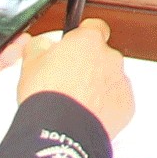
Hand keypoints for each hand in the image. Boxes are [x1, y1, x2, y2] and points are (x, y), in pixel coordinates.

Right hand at [18, 18, 133, 134]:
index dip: (83, 36)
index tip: (75, 45)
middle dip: (88, 66)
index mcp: (88, 41)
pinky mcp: (127, 104)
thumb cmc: (47, 97)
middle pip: (101, 56)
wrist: (61, 130)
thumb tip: (42, 44)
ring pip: (109, 79)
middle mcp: (110, 57)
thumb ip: (39, 46)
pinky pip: (116, 100)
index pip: (94, 27)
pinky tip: (86, 114)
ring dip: (96, 87)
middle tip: (68, 83)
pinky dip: (105, 106)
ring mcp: (120, 80)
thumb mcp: (30, 63)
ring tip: (75, 103)